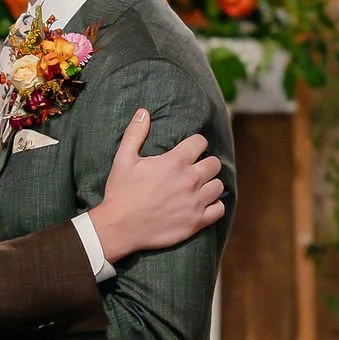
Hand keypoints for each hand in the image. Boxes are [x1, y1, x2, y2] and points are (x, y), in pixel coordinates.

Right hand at [90, 107, 226, 263]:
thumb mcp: (123, 159)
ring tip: (199, 188)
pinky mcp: (196, 222)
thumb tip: (143, 112)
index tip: (189, 150)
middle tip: (194, 170)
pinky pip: (219, 209)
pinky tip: (203, 205)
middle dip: (205, 164)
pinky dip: (214, 206)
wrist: (119, 227)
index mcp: (175, 162)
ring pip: (218, 186)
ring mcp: (195, 202)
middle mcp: (189, 180)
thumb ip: (135, 133)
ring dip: (210, 185)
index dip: (195, 144)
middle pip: (214, 163)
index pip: (200, 142)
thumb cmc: (121, 192)